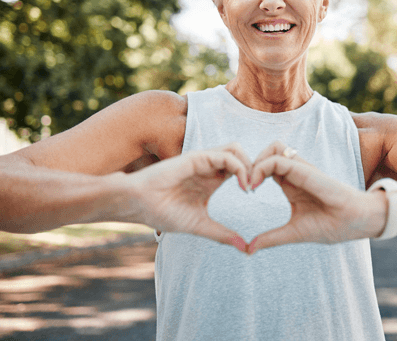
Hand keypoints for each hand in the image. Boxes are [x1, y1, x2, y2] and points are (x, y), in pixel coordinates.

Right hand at [125, 143, 251, 251]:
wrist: (138, 204)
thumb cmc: (163, 213)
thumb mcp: (200, 225)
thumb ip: (222, 233)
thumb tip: (245, 248)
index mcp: (212, 180)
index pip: (240, 169)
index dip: (253, 178)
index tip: (257, 197)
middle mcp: (210, 167)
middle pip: (242, 155)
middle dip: (256, 168)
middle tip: (258, 189)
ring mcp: (204, 161)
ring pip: (236, 149)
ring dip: (249, 165)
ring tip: (250, 186)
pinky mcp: (197, 158)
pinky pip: (226, 155)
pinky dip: (239, 167)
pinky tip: (242, 185)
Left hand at [246, 141, 386, 253]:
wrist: (357, 223)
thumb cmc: (331, 226)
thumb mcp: (293, 232)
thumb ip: (271, 238)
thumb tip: (249, 249)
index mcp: (290, 183)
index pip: (266, 166)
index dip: (251, 174)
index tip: (244, 191)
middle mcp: (295, 172)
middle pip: (267, 151)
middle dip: (250, 163)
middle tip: (243, 185)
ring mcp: (301, 169)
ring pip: (273, 147)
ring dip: (257, 161)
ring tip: (250, 184)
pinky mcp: (306, 170)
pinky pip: (279, 159)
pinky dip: (262, 167)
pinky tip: (255, 185)